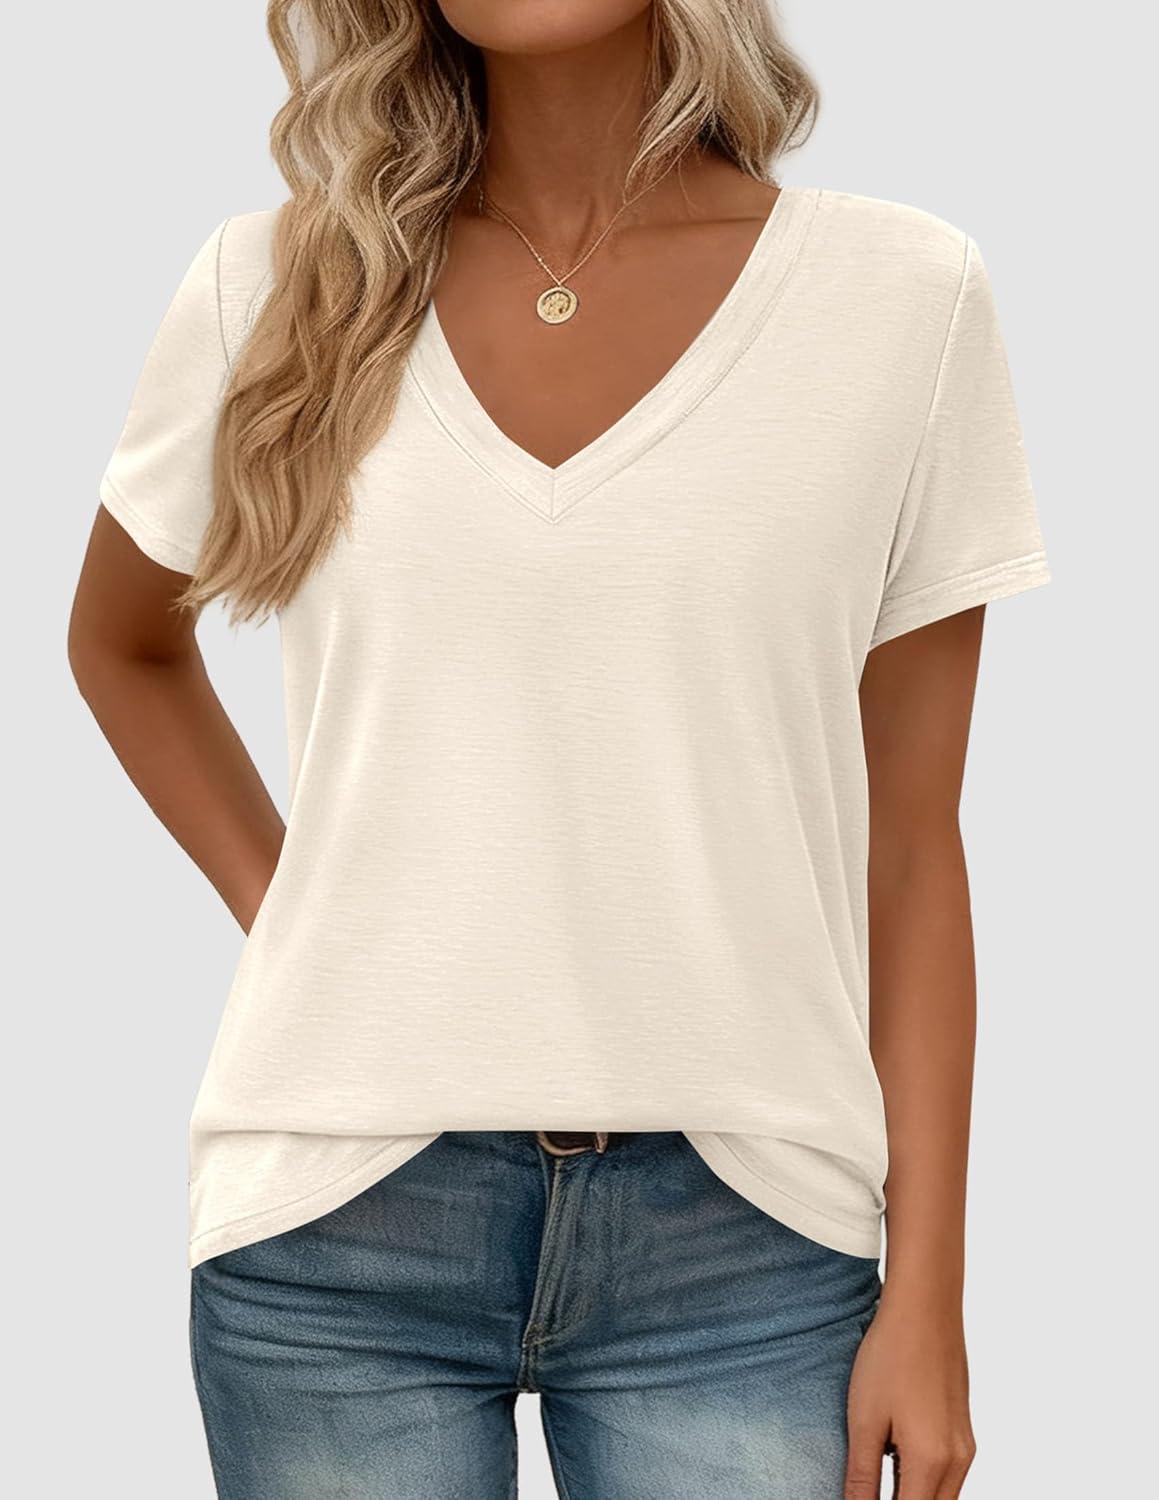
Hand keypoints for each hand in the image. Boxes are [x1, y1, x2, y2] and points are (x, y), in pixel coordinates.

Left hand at [844, 1295, 974, 1497]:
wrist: (925, 1307)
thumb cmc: (890, 1355)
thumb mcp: (864, 1419)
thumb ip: (862, 1477)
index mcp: (930, 1462)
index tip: (856, 1499)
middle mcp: (958, 1462)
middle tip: (864, 1491)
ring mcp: (965, 1446)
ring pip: (941, 1497)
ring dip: (910, 1496)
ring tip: (874, 1479)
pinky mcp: (964, 1432)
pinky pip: (947, 1476)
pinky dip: (921, 1480)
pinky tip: (893, 1458)